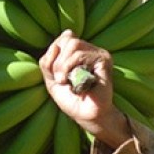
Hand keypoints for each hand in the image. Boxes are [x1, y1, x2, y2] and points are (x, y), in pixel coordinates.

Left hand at [39, 30, 132, 148]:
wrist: (86, 116)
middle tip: (59, 79)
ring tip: (64, 80)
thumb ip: (48, 61)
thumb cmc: (72, 99)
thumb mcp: (52, 79)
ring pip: (73, 44)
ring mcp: (98, 54)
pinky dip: (70, 67)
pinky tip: (74, 81)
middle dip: (57, 60)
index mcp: (79, 52)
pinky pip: (81, 54)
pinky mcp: (104, 60)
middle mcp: (90, 50)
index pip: (64, 38)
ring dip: (62, 64)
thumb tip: (59, 42)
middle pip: (68, 39)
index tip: (55, 73)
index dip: (54, 53)